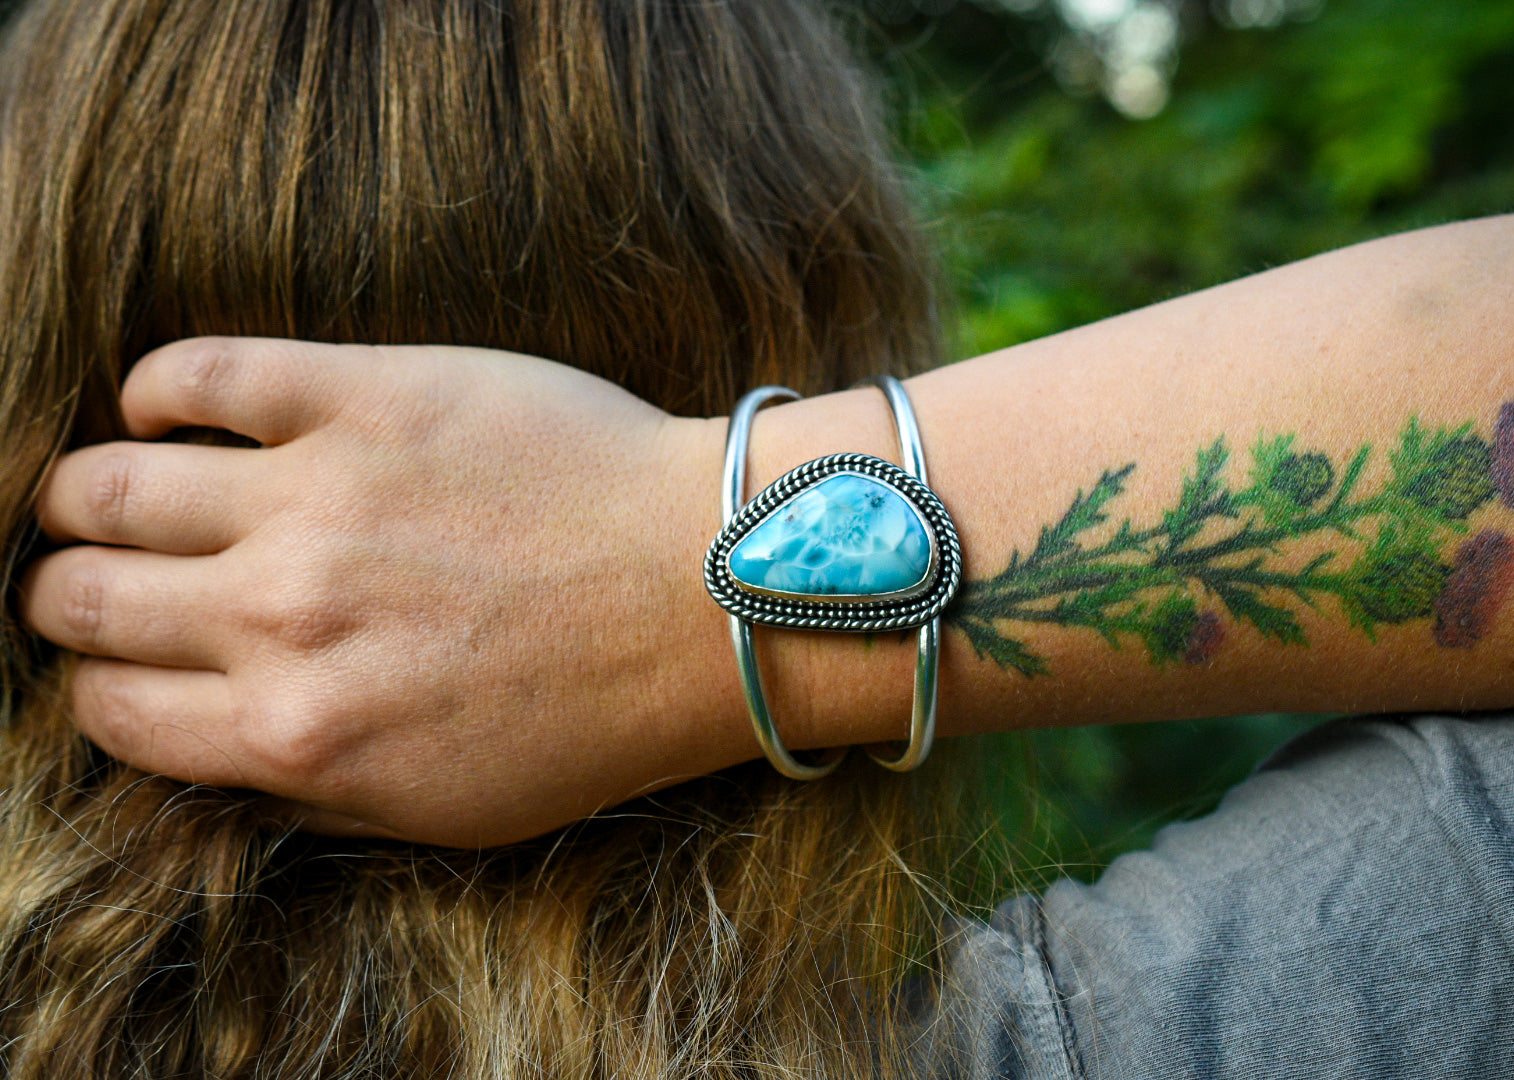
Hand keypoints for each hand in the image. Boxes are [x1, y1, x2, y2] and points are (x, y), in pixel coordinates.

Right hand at [19, 338, 739, 845]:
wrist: (705, 592)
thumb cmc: (595, 711)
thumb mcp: (448, 809)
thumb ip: (310, 788)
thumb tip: (219, 750)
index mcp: (293, 733)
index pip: (111, 710)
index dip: (101, 684)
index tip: (124, 660)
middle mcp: (278, 618)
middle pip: (82, 597)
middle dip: (66, 591)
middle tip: (95, 575)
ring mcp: (315, 498)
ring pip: (109, 485)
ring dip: (86, 492)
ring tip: (108, 488)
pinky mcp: (365, 397)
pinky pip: (201, 371)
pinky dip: (158, 388)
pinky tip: (167, 404)